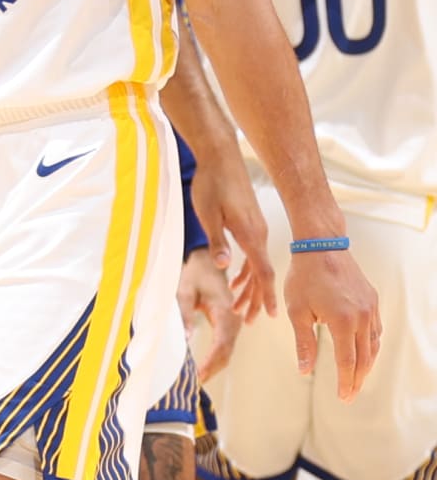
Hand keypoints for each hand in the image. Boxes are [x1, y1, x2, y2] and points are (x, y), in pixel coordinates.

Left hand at [177, 245, 239, 378]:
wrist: (206, 258)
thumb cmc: (194, 272)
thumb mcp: (184, 290)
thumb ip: (184, 313)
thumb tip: (185, 339)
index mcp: (226, 310)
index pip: (222, 344)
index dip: (210, 363)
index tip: (197, 376)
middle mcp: (235, 318)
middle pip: (227, 352)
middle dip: (211, 369)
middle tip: (193, 385)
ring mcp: (234, 322)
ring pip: (227, 351)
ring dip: (213, 367)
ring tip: (196, 381)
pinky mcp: (229, 323)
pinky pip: (224, 345)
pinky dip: (214, 358)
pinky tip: (202, 368)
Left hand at [189, 146, 273, 323]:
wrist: (220, 157)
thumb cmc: (211, 184)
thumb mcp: (208, 214)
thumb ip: (217, 240)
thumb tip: (224, 266)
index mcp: (250, 234)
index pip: (263, 272)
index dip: (266, 294)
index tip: (271, 314)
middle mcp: (257, 234)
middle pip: (261, 274)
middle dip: (255, 298)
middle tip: (248, 321)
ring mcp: (255, 229)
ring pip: (257, 265)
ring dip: (249, 287)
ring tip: (240, 308)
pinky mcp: (249, 223)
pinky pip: (252, 254)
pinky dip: (246, 271)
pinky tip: (235, 280)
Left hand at [284, 247, 380, 400]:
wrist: (321, 246)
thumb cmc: (303, 278)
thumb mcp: (297, 312)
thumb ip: (304, 343)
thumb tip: (304, 370)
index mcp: (342, 321)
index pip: (348, 362)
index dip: (346, 382)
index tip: (343, 397)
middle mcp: (362, 316)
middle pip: (364, 357)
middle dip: (357, 379)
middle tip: (350, 395)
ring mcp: (369, 307)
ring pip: (373, 344)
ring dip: (366, 364)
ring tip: (356, 379)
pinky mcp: (371, 300)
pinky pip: (375, 329)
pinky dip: (370, 345)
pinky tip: (362, 353)